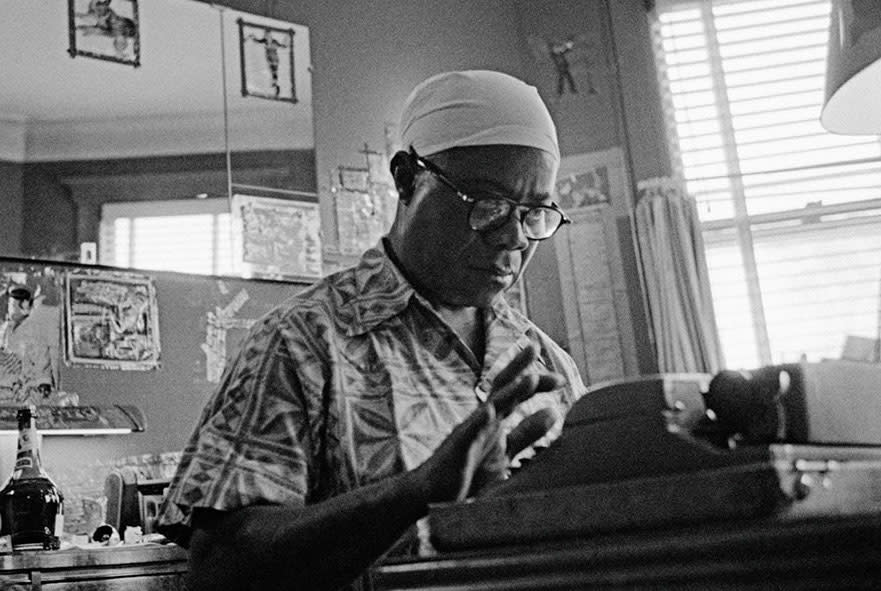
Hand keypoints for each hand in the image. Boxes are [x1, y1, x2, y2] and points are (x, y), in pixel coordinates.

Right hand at [411, 344, 565, 503]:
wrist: (434, 496)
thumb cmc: (468, 472)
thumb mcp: (505, 451)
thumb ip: (527, 433)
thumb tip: (553, 411)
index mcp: (494, 419)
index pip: (517, 393)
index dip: (537, 384)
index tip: (560, 379)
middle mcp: (481, 419)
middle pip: (501, 387)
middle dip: (518, 366)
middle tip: (534, 345)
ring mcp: (468, 433)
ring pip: (490, 406)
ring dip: (509, 392)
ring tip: (528, 378)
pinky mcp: (456, 450)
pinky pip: (468, 434)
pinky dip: (479, 422)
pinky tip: (490, 412)